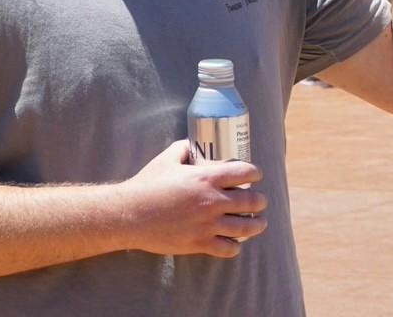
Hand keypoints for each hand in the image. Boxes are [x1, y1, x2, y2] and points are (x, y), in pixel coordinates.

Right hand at [117, 140, 266, 258]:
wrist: (131, 214)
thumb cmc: (148, 184)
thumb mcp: (166, 159)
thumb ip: (183, 149)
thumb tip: (193, 144)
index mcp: (205, 178)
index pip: (243, 173)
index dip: (254, 173)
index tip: (256, 175)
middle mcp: (212, 201)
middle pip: (250, 201)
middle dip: (260, 200)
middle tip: (261, 200)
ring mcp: (208, 225)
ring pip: (245, 227)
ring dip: (257, 224)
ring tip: (259, 222)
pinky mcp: (201, 244)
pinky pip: (229, 248)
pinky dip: (236, 244)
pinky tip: (235, 241)